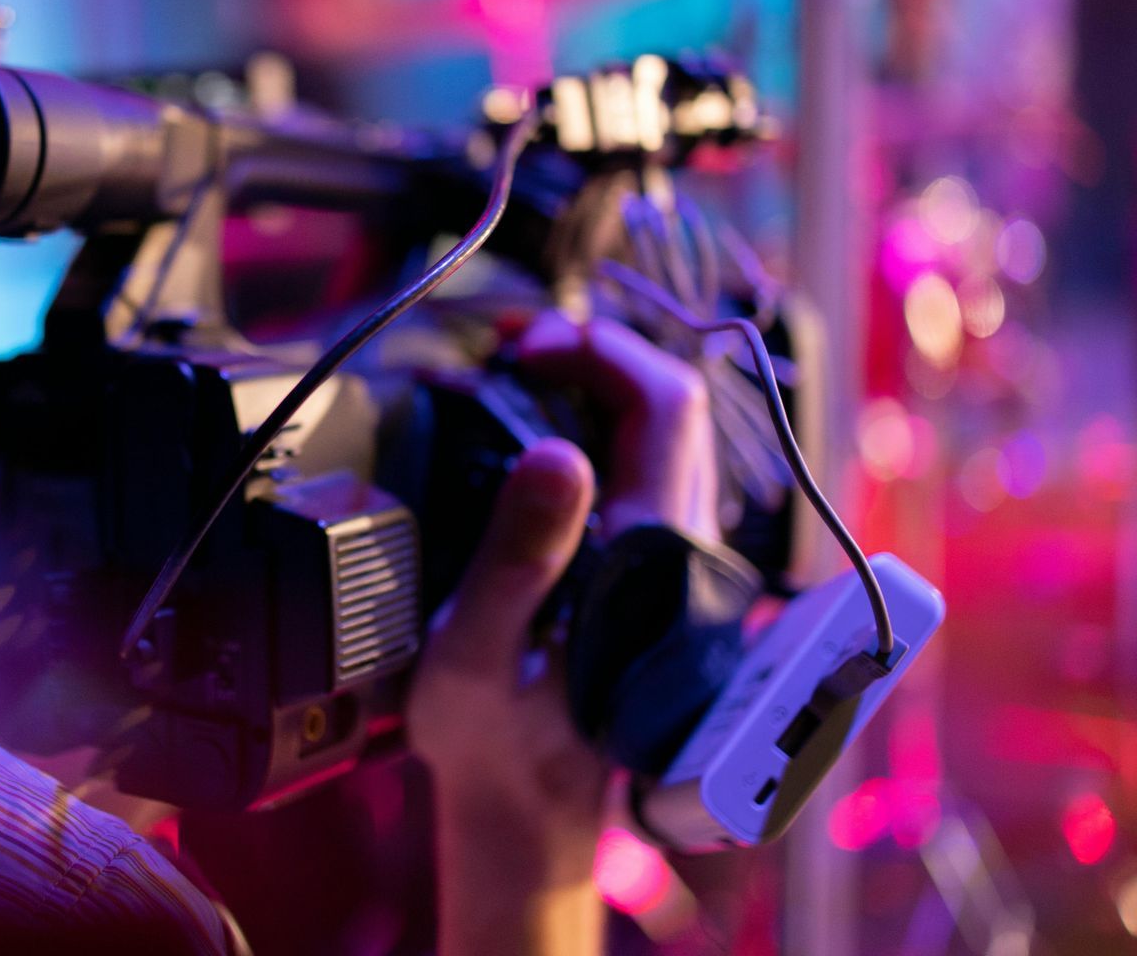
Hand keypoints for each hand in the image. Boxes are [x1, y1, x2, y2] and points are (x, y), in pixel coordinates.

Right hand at [409, 311, 718, 955]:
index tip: (519, 352)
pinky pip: (639, 462)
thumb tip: (560, 453)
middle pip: (670, 401)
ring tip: (511, 379)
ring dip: (591, 385)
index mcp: (651, 557)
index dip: (597, 351)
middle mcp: (682, 547)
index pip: (663, 402)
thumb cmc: (494, 742)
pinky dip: (589, 424)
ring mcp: (674, 555)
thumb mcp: (476, 654)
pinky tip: (529, 433)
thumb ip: (518, 556)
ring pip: (660, 428)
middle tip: (507, 354)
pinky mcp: (653, 565)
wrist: (528, 808)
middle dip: (592, 353)